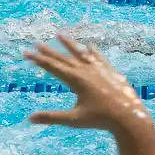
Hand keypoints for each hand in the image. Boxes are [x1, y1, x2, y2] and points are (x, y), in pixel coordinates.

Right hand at [24, 36, 148, 135]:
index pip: (52, 67)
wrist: (128, 117)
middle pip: (63, 58)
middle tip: (36, 43)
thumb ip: (51, 117)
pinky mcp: (111, 72)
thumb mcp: (73, 119)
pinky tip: (89, 46)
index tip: (26, 53)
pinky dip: (92, 52)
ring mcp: (99, 69)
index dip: (38, 60)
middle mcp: (86, 70)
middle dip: (48, 51)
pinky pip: (99, 58)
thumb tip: (30, 119)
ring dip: (69, 44)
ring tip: (59, 34)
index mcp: (76, 80)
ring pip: (81, 53)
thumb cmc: (99, 120)